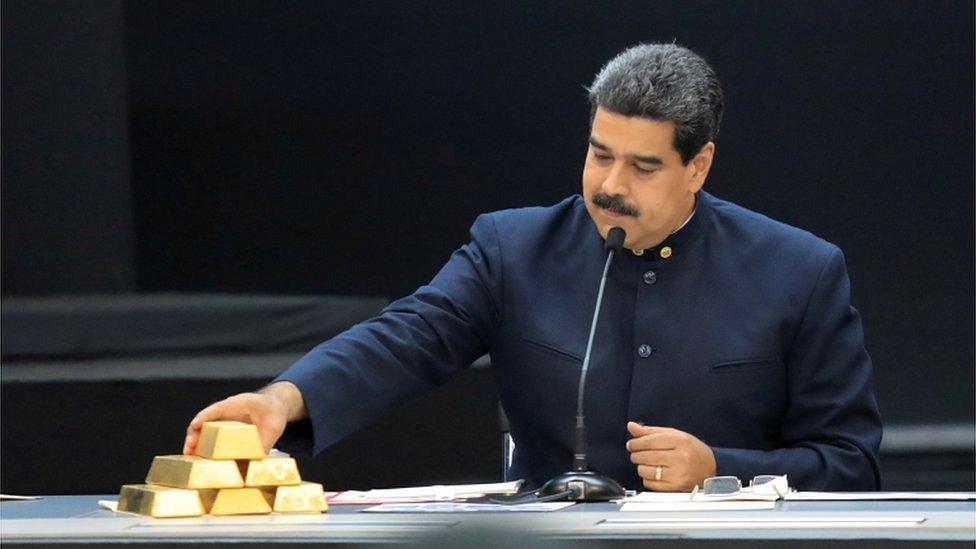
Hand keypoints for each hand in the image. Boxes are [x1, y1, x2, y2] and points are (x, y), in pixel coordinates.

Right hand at [182, 382, 305, 455]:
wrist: (276, 405)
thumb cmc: (274, 412)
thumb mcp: (274, 427)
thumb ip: (265, 443)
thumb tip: (257, 463)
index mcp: (239, 403)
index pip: (218, 408)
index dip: (205, 416)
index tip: (194, 425)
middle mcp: (227, 410)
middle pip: (205, 420)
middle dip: (194, 434)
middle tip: (188, 449)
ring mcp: (224, 418)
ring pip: (205, 428)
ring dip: (196, 441)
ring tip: (189, 457)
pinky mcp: (225, 427)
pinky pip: (211, 434)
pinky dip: (204, 444)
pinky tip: (200, 458)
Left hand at [626, 421, 716, 491]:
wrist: (711, 468)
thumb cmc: (691, 449)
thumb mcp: (674, 434)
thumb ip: (651, 431)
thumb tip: (631, 426)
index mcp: (679, 441)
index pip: (649, 441)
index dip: (636, 443)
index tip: (631, 444)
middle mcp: (680, 458)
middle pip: (645, 456)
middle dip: (636, 454)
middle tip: (638, 453)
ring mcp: (678, 474)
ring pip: (645, 471)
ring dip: (641, 467)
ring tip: (648, 463)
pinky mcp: (675, 488)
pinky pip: (650, 484)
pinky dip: (648, 478)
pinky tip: (655, 473)